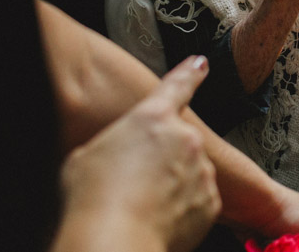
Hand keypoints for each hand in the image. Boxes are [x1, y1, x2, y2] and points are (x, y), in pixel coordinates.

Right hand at [57, 56, 220, 251]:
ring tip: (140, 205)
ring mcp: (201, 170)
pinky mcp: (210, 202)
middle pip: (178, 143)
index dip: (190, 73)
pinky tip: (155, 220)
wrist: (115, 240)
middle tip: (135, 182)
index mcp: (153, 118)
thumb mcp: (88, 158)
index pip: (178, 86)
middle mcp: (184, 139)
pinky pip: (197, 201)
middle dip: (163, 159)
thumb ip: (114, 145)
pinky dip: (182, 210)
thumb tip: (117, 155)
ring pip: (189, 173)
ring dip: (172, 185)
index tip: (201, 65)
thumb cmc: (94, 200)